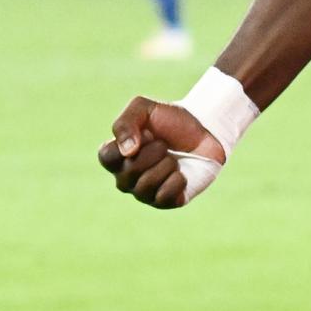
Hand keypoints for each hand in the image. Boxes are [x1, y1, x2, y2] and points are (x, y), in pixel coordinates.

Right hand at [97, 96, 223, 209]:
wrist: (204, 130)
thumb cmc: (170, 119)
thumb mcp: (144, 108)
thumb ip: (126, 123)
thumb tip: (127, 152)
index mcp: (118, 155)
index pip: (106, 157)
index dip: (125, 145)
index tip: (145, 133)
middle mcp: (126, 177)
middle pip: (128, 173)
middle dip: (153, 153)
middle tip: (164, 144)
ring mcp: (145, 192)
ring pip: (145, 187)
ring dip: (166, 165)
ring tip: (173, 158)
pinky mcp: (166, 202)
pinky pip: (164, 198)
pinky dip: (176, 181)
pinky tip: (181, 172)